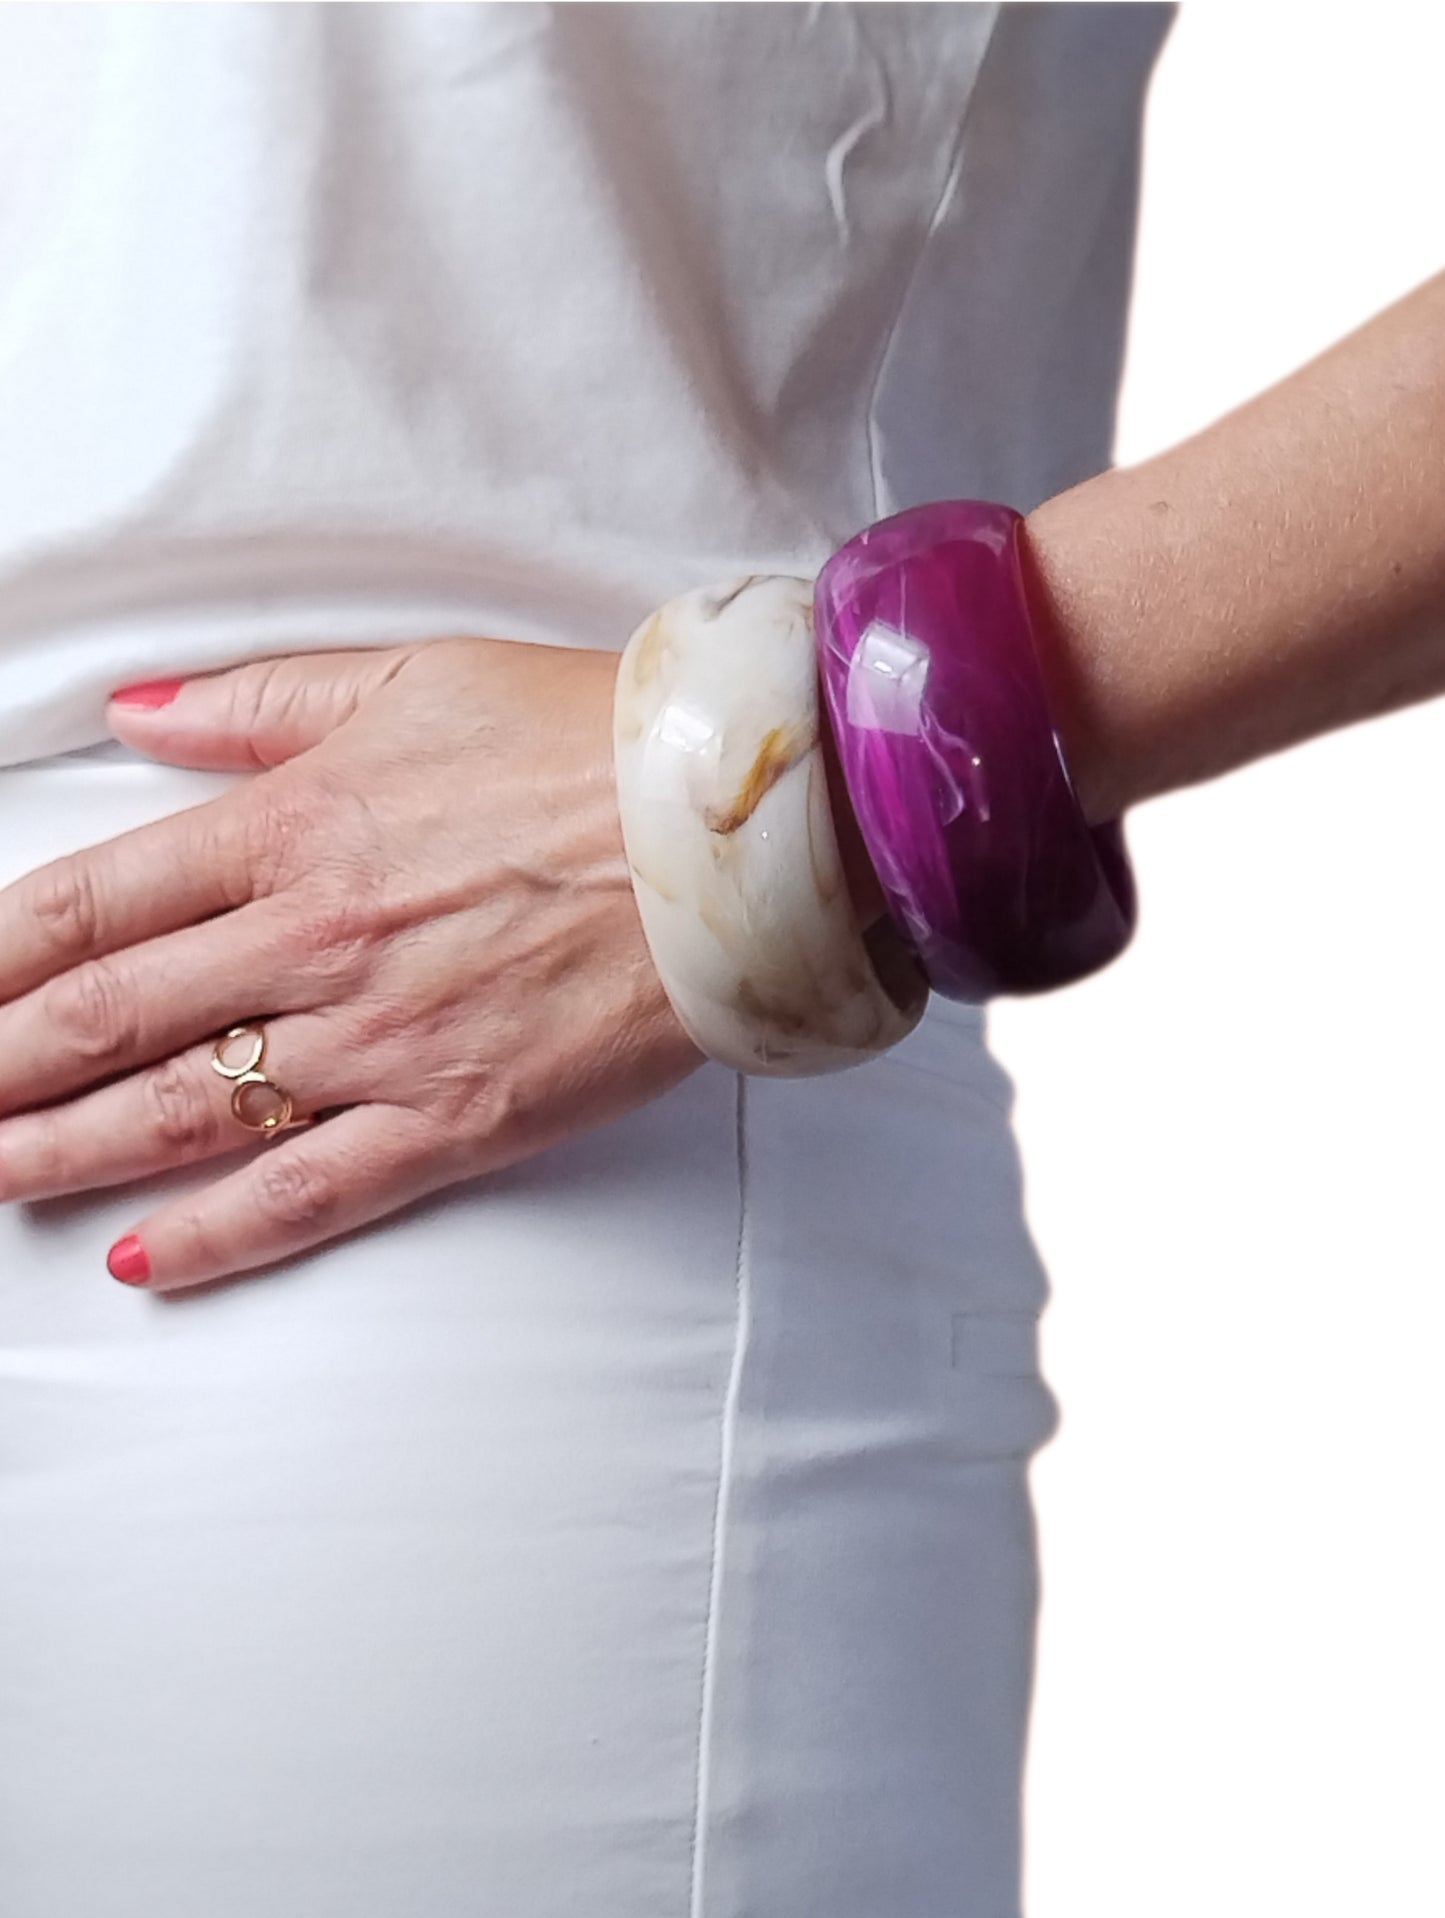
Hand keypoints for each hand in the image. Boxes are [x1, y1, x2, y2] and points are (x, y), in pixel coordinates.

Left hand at [0, 639, 700, 1289]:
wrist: (735, 832)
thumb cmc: (581, 743)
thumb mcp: (410, 680)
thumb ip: (258, 703)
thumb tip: (135, 715)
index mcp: (292, 826)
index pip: (88, 905)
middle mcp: (313, 940)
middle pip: (105, 1020)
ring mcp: (380, 1040)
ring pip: (179, 1114)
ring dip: (59, 1153)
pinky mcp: (457, 1117)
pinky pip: (311, 1192)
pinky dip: (219, 1233)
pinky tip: (144, 1256)